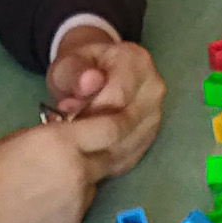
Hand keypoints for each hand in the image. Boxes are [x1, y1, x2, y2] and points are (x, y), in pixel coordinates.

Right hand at [0, 116, 122, 222]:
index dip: (119, 122)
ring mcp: (76, 206)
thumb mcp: (14, 141)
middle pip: (109, 158)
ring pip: (94, 185)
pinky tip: (40, 204)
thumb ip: (49, 137)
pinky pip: (80, 209)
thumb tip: (66, 137)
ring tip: (46, 182)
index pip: (111, 129)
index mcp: (60, 143)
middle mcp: (76, 174)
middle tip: (84, 149)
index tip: (122, 119)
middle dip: (101, 151)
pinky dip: (70, 203)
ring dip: (82, 179)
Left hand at [46, 26, 162, 173]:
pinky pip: (126, 159)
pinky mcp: (148, 140)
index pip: (117, 98)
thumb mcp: (68, 64)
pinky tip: (88, 151)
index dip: (89, 110)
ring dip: (97, 149)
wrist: (93, 77)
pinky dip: (104, 159)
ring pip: (125, 146)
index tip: (66, 114)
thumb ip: (74, 72)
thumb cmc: (79, 70)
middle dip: (92, 131)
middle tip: (68, 129)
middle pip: (124, 125)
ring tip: (77, 137)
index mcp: (138, 62)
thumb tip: (88, 84)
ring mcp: (155, 117)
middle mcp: (154, 89)